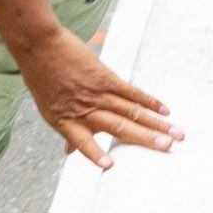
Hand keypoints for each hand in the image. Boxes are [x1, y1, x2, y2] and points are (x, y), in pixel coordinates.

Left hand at [16, 29, 177, 169]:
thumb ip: (66, 130)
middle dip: (146, 140)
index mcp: (67, 122)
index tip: (110, 166)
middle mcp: (83, 110)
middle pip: (119, 128)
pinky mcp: (104, 76)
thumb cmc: (42, 78)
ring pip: (131, 112)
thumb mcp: (48, 110)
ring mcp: (96, 93)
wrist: (38, 45)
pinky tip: (164, 110)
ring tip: (174, 134)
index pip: (83, 143)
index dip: (96, 154)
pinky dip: (149, 101)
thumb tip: (70, 152)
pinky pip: (131, 92)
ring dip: (155, 124)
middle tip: (167, 148)